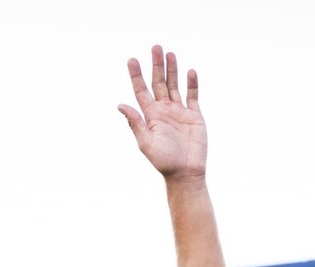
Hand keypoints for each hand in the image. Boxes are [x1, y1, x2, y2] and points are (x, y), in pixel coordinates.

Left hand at [118, 45, 207, 180]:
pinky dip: (192, 84)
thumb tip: (120, 104)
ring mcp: (179, 112)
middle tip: (155, 46)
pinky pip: (192, 96)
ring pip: (175, 86)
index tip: (132, 60)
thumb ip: (135, 123)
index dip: (136, 75)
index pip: (141, 91)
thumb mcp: (146, 143)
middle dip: (156, 65)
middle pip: (159, 83)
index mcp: (150, 116)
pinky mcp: (194, 116)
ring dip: (173, 70)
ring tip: (170, 53)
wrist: (186, 172)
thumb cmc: (164, 161)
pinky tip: (190, 71)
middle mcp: (163, 111)